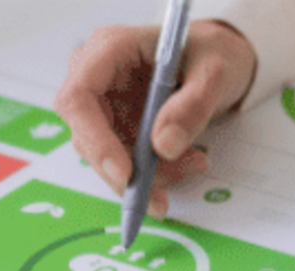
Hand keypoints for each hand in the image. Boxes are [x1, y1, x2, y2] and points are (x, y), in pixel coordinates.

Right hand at [57, 21, 256, 217]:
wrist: (215, 58)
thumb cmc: (210, 51)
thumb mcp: (214, 72)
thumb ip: (192, 105)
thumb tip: (164, 146)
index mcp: (109, 48)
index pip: (79, 97)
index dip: (95, 139)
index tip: (125, 173)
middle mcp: (97, 76)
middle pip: (86, 133)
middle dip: (124, 171)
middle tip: (158, 198)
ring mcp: (104, 103)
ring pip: (106, 155)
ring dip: (147, 175)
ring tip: (194, 163)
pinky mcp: (116, 126)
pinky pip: (124, 160)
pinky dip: (155, 172)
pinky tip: (187, 162)